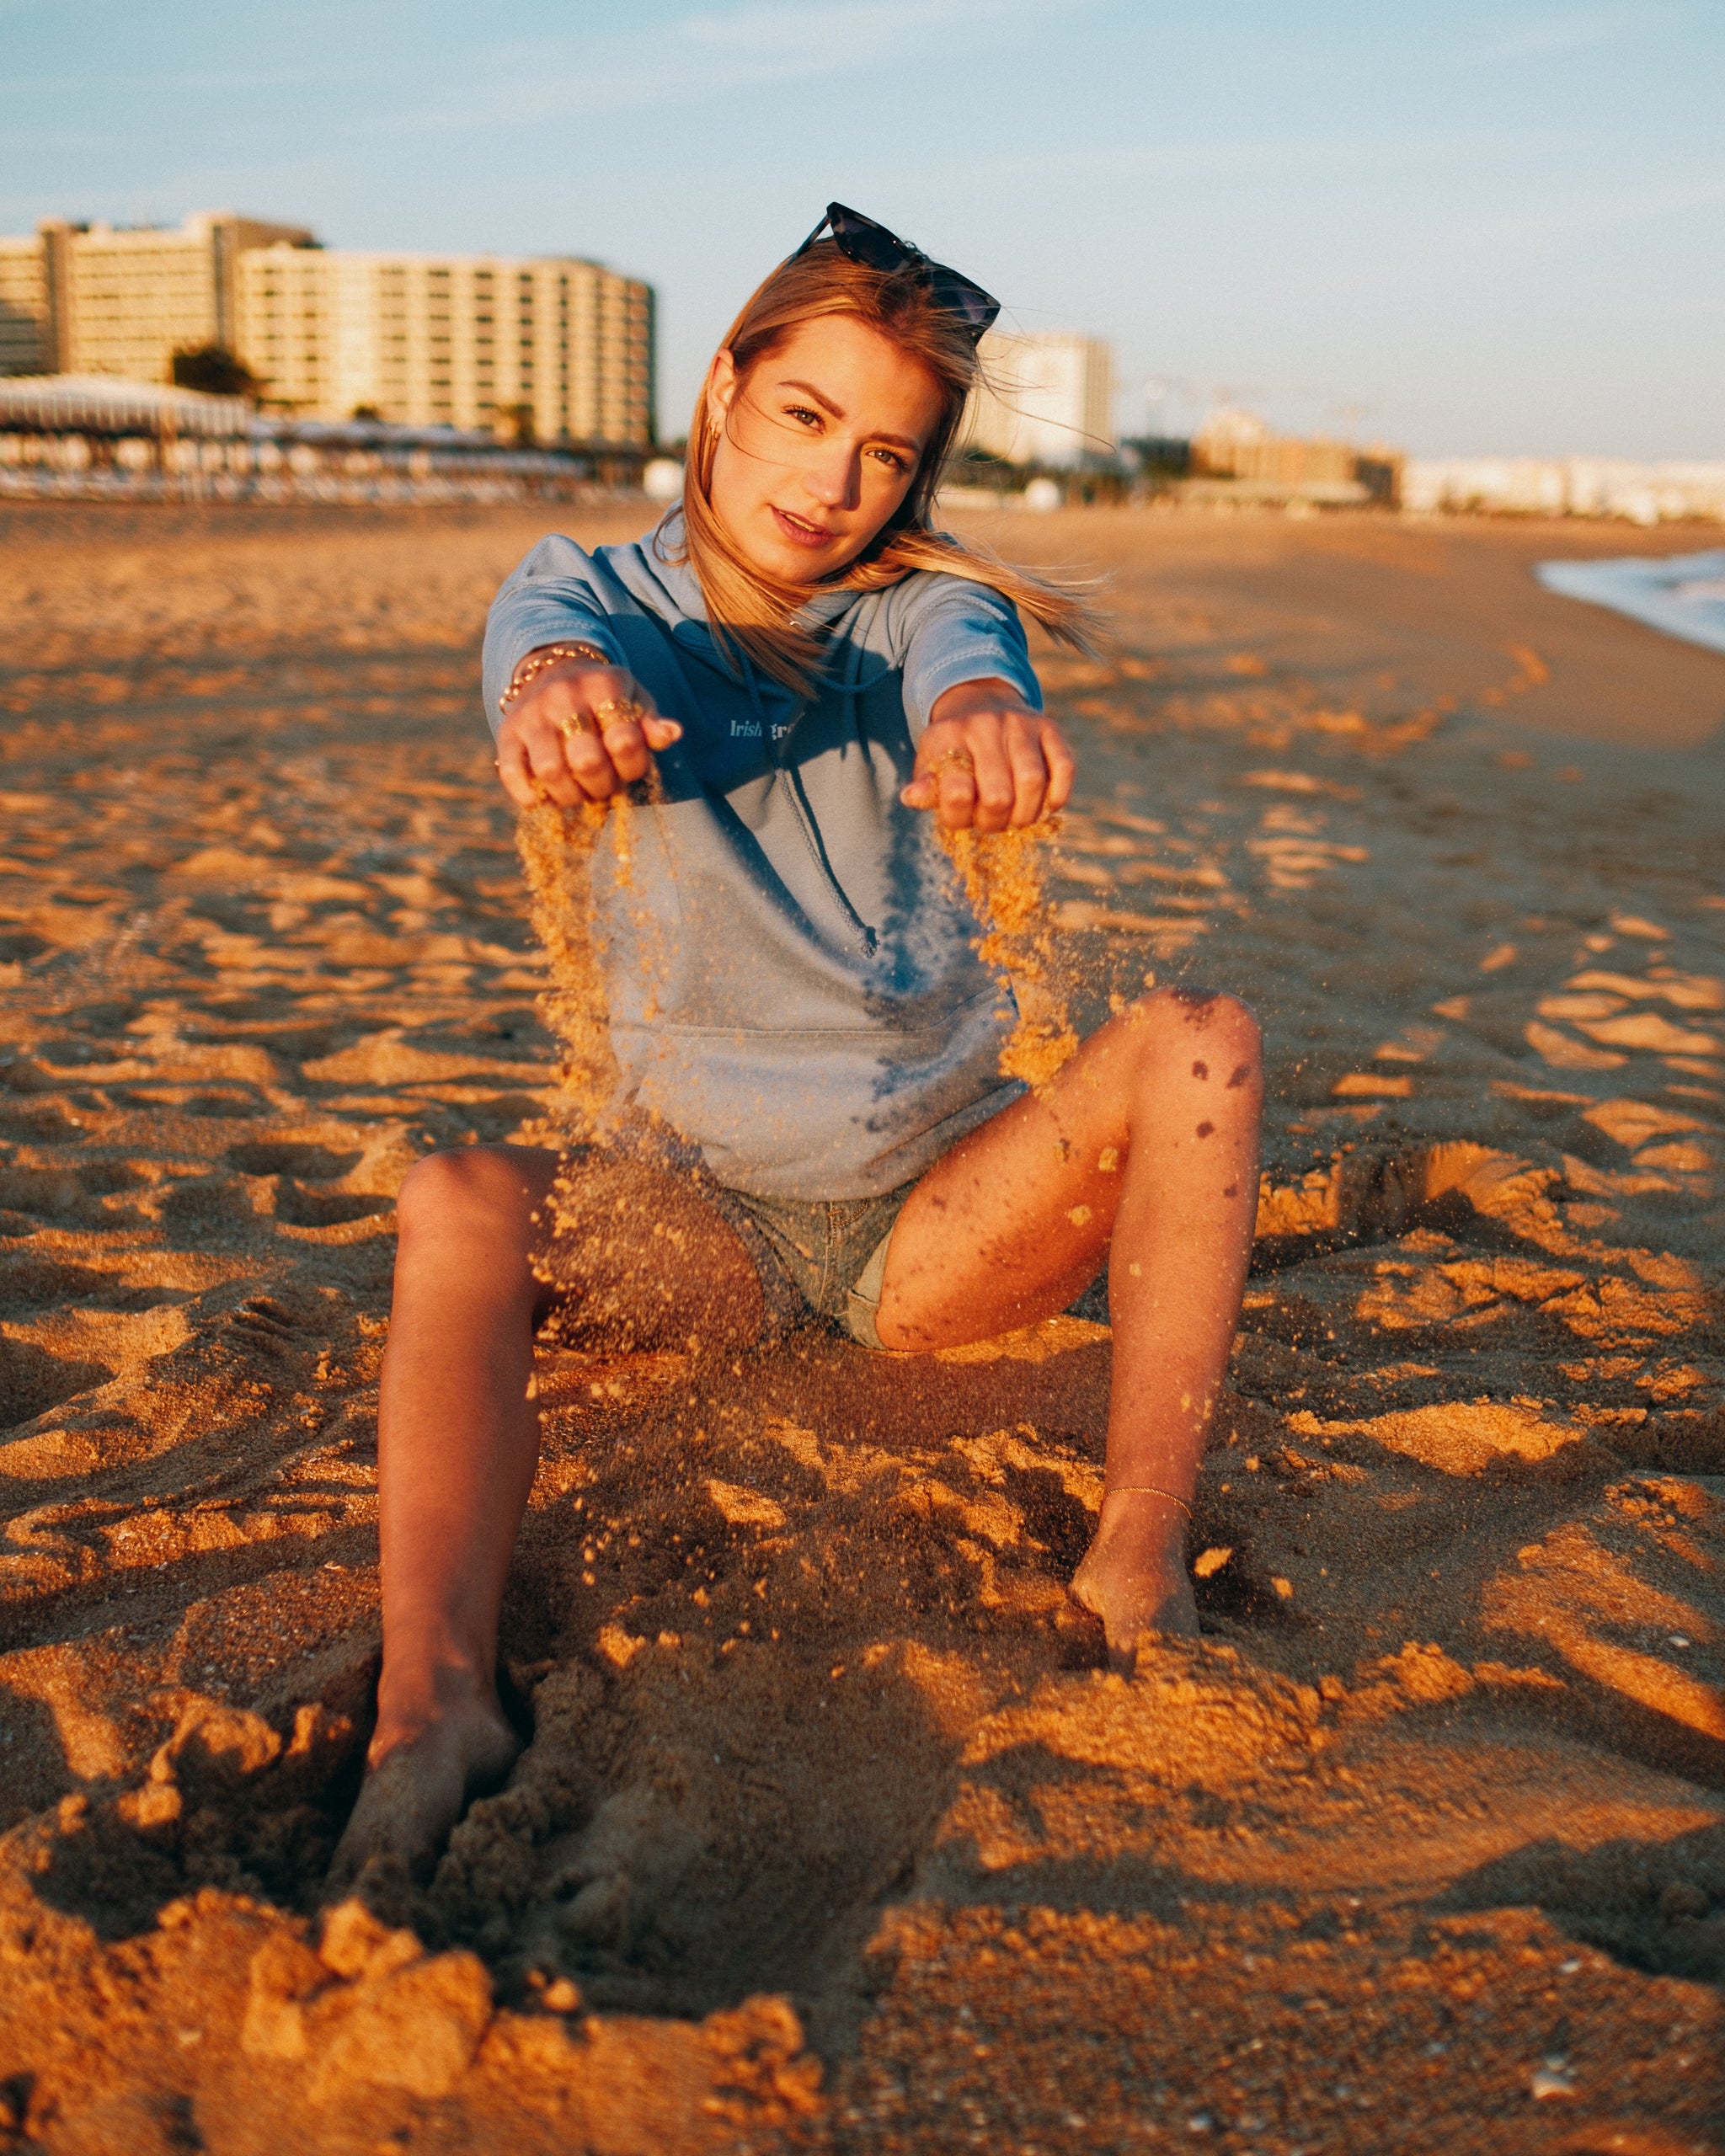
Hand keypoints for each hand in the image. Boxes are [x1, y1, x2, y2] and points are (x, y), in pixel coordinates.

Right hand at [494, 653, 681, 807]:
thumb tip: (671, 733)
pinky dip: (529, 796)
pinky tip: (545, 798)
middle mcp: (564, 696)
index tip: (627, 767)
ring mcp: (532, 714)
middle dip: (601, 786)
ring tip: (578, 793)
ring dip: (570, 796)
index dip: (632, 767)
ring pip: (550, 771)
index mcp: (602, 685)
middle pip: (587, 761)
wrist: (551, 670)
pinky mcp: (508, 732)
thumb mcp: (633, 699)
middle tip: (603, 785)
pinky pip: (512, 773)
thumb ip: (651, 721)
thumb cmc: (603, 697)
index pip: (625, 741)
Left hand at [900, 677, 1074, 831]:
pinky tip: (1044, 806)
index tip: (962, 819)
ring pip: (1033, 783)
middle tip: (991, 823)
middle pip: (999, 796)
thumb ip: (926, 785)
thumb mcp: (931, 763)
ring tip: (1016, 819)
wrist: (980, 700)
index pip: (957, 792)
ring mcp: (1021, 723)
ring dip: (1026, 815)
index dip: (960, 818)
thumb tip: (911, 798)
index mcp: (948, 736)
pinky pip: (1064, 768)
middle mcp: (985, 725)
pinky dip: (1057, 796)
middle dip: (995, 823)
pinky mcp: (1049, 727)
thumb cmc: (954, 747)